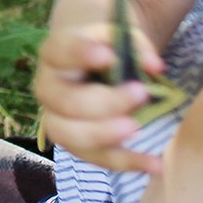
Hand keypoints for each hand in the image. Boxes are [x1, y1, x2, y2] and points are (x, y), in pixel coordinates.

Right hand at [34, 21, 169, 176]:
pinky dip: (126, 162)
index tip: (109, 55)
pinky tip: (154, 164)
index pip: (60, 51)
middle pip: (66, 101)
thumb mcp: (118, 38)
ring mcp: (56, 120)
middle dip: (104, 102)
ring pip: (70, 136)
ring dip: (104, 135)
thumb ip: (137, 47)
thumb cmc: (106, 51)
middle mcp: (48, 88)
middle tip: (141, 94)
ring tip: (136, 129)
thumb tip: (154, 67)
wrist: (92, 71)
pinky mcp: (75, 145)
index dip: (81, 54)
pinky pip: (95, 158)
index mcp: (55, 53)